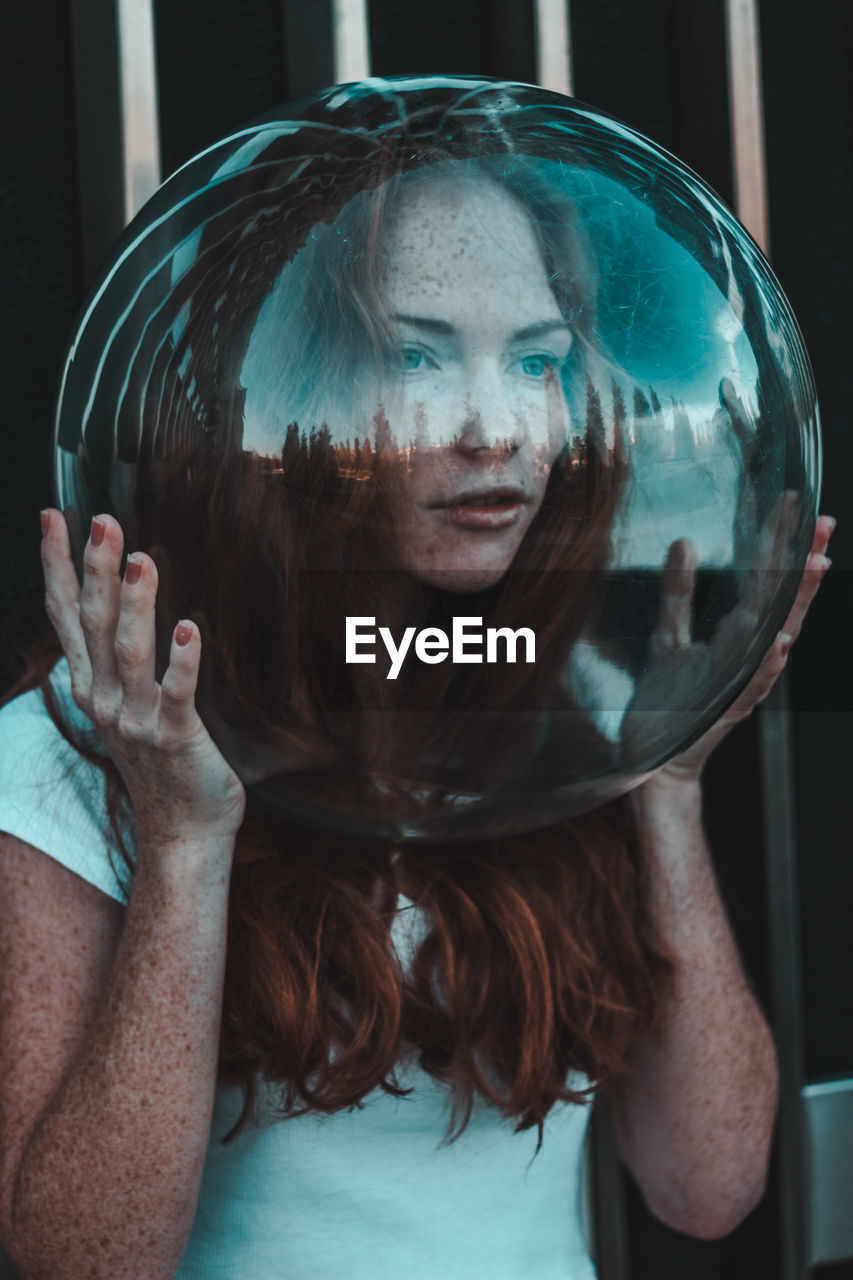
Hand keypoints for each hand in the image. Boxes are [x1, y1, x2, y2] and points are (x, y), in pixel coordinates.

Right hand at [40, 509, 246, 846]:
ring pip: (131, 654)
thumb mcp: (124, 705)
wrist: (182, 832)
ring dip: (135, 605)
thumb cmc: (161, 762)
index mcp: (91, 686)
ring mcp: (137, 720)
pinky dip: (184, 661)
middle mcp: (105, 700)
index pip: (67, 616)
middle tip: (102, 522)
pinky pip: (178, 695)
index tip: (54, 516)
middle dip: (96, 570)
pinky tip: (191, 628)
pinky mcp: (176, 739)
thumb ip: (116, 660)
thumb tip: (117, 605)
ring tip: (143, 561)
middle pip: (95, 624)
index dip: (58, 565)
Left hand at [624, 506, 834, 787]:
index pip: (766, 579)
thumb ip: (678, 593)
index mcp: (740, 636)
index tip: (791, 500)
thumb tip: (685, 540)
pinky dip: (768, 663)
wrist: (652, 761)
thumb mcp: (669, 637)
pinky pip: (753, 683)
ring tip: (816, 564)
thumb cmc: (667, 702)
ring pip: (779, 635)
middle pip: (784, 601)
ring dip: (798, 602)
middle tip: (824, 520)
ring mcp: (743, 681)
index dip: (779, 541)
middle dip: (804, 561)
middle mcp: (751, 655)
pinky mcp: (726, 707)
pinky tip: (780, 641)